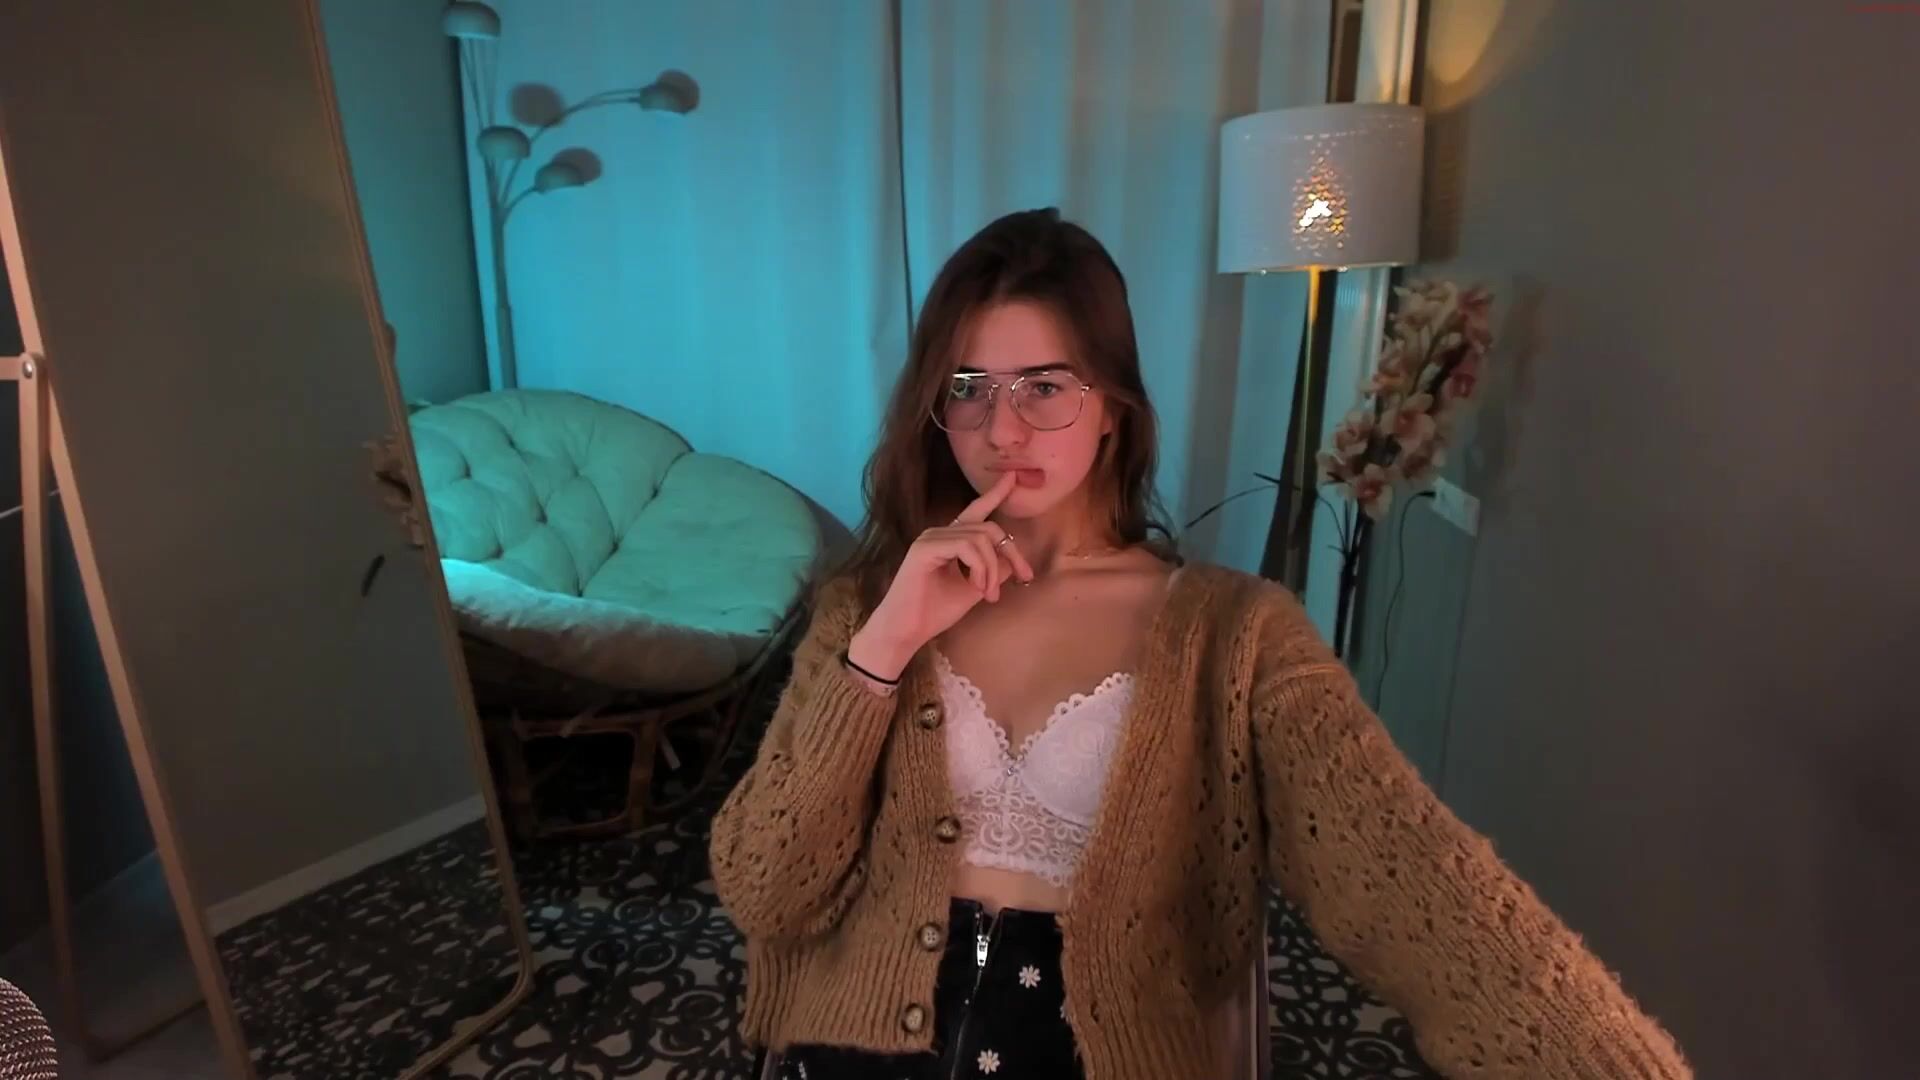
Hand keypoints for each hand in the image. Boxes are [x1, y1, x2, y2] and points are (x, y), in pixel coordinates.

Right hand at [848, 470, 1034, 678]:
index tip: (1013, 479)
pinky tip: (976, 586)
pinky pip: (966, 546)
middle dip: (1011, 552)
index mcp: (949, 540)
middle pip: (989, 528)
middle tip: (1022, 578)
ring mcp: (930, 538)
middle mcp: (939, 533)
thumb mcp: (974, 589)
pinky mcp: (925, 548)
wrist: (906, 631)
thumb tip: (1012, 560)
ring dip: (992, 568)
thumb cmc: (934, 613)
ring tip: (988, 594)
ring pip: (980, 538)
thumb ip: (992, 571)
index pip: (976, 511)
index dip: (995, 494)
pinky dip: (979, 567)